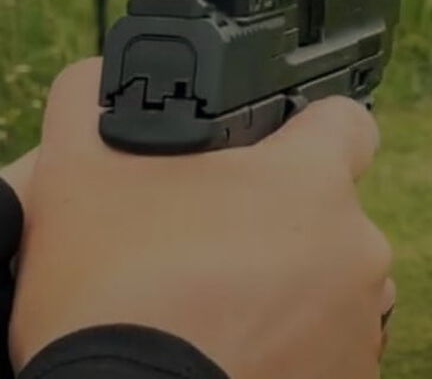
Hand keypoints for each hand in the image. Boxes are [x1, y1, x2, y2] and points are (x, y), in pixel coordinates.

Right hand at [9, 58, 392, 378]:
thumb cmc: (108, 295)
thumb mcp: (72, 172)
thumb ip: (88, 101)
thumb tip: (94, 79)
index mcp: (310, 182)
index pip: (345, 122)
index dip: (300, 129)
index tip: (259, 155)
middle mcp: (356, 251)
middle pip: (325, 213)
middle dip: (272, 223)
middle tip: (199, 246)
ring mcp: (359, 328)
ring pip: (326, 286)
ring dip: (284, 290)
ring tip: (209, 309)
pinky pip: (322, 350)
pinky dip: (284, 348)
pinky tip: (224, 351)